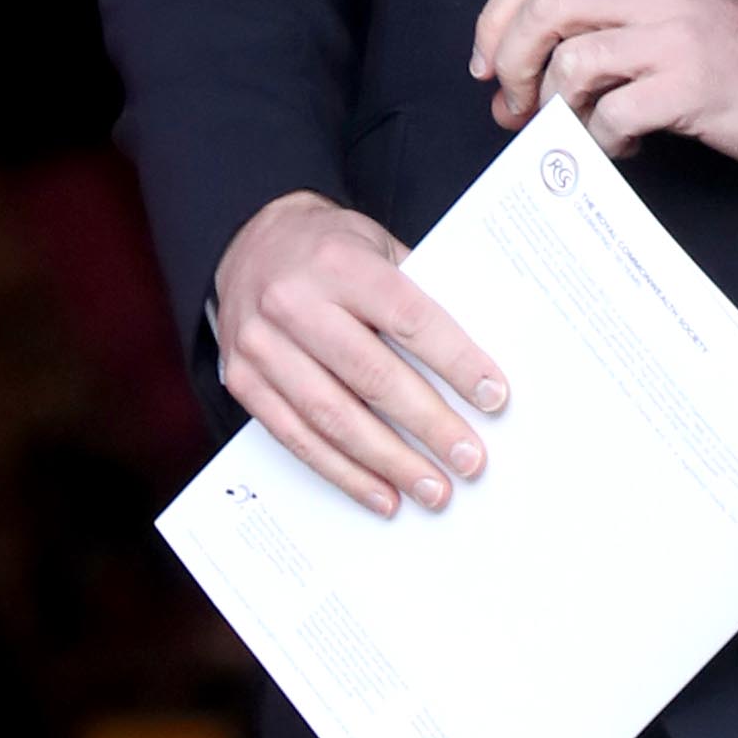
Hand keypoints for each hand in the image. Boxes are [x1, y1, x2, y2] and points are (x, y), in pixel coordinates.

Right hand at [211, 191, 507, 518]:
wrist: (248, 243)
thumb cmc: (329, 250)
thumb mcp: (376, 246)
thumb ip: (416, 294)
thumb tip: (474, 367)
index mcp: (338, 262)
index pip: (408, 317)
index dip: (455, 361)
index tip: (493, 397)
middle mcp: (293, 302)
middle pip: (372, 375)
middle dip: (428, 424)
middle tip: (469, 459)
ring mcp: (261, 345)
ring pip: (333, 417)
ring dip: (389, 462)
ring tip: (432, 489)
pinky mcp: (243, 380)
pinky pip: (296, 438)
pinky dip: (343, 472)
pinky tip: (381, 493)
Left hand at [471, 0, 737, 171]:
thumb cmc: (732, 65)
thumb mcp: (661, 24)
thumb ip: (592, 38)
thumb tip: (509, 89)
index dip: (494, 22)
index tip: (486, 69)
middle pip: (543, 14)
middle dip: (511, 69)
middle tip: (516, 111)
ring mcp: (673, 37)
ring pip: (572, 64)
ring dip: (557, 112)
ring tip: (580, 133)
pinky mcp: (690, 86)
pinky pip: (612, 114)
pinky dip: (603, 141)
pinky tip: (625, 146)